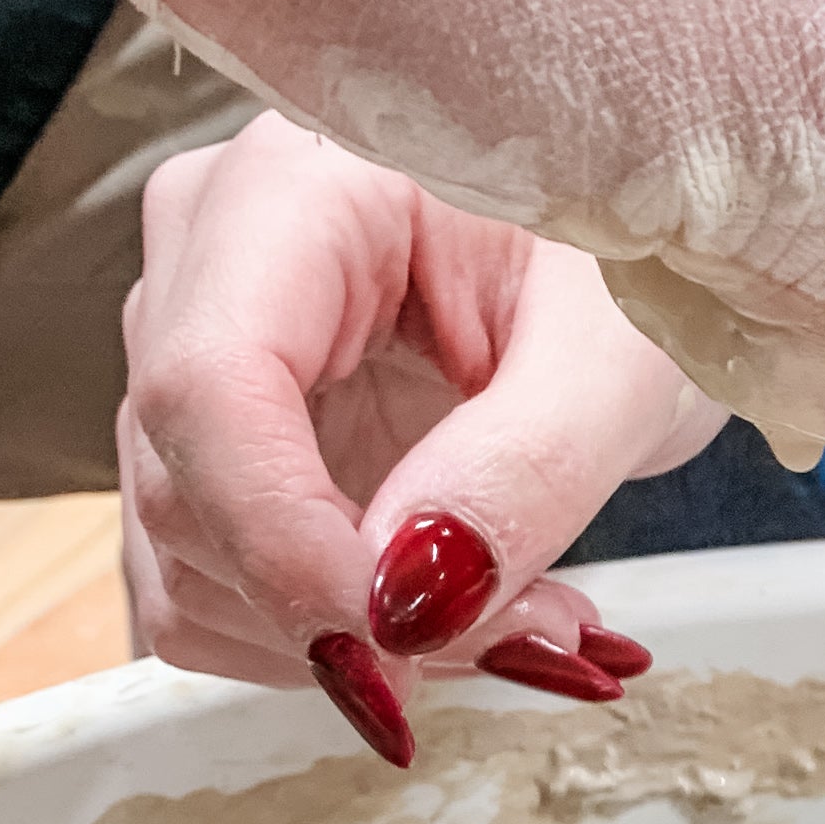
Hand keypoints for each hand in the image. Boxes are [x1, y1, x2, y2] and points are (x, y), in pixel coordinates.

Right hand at [120, 116, 717, 760]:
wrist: (637, 268)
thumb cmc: (636, 262)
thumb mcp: (624, 353)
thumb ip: (528, 464)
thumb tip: (410, 602)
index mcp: (298, 186)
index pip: (210, 386)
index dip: (287, 543)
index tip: (409, 636)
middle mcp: (211, 258)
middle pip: (187, 491)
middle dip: (353, 607)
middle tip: (534, 633)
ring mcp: (201, 352)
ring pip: (190, 563)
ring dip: (357, 637)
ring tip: (527, 613)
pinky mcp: (222, 444)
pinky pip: (216, 586)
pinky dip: (339, 635)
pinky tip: (463, 610)